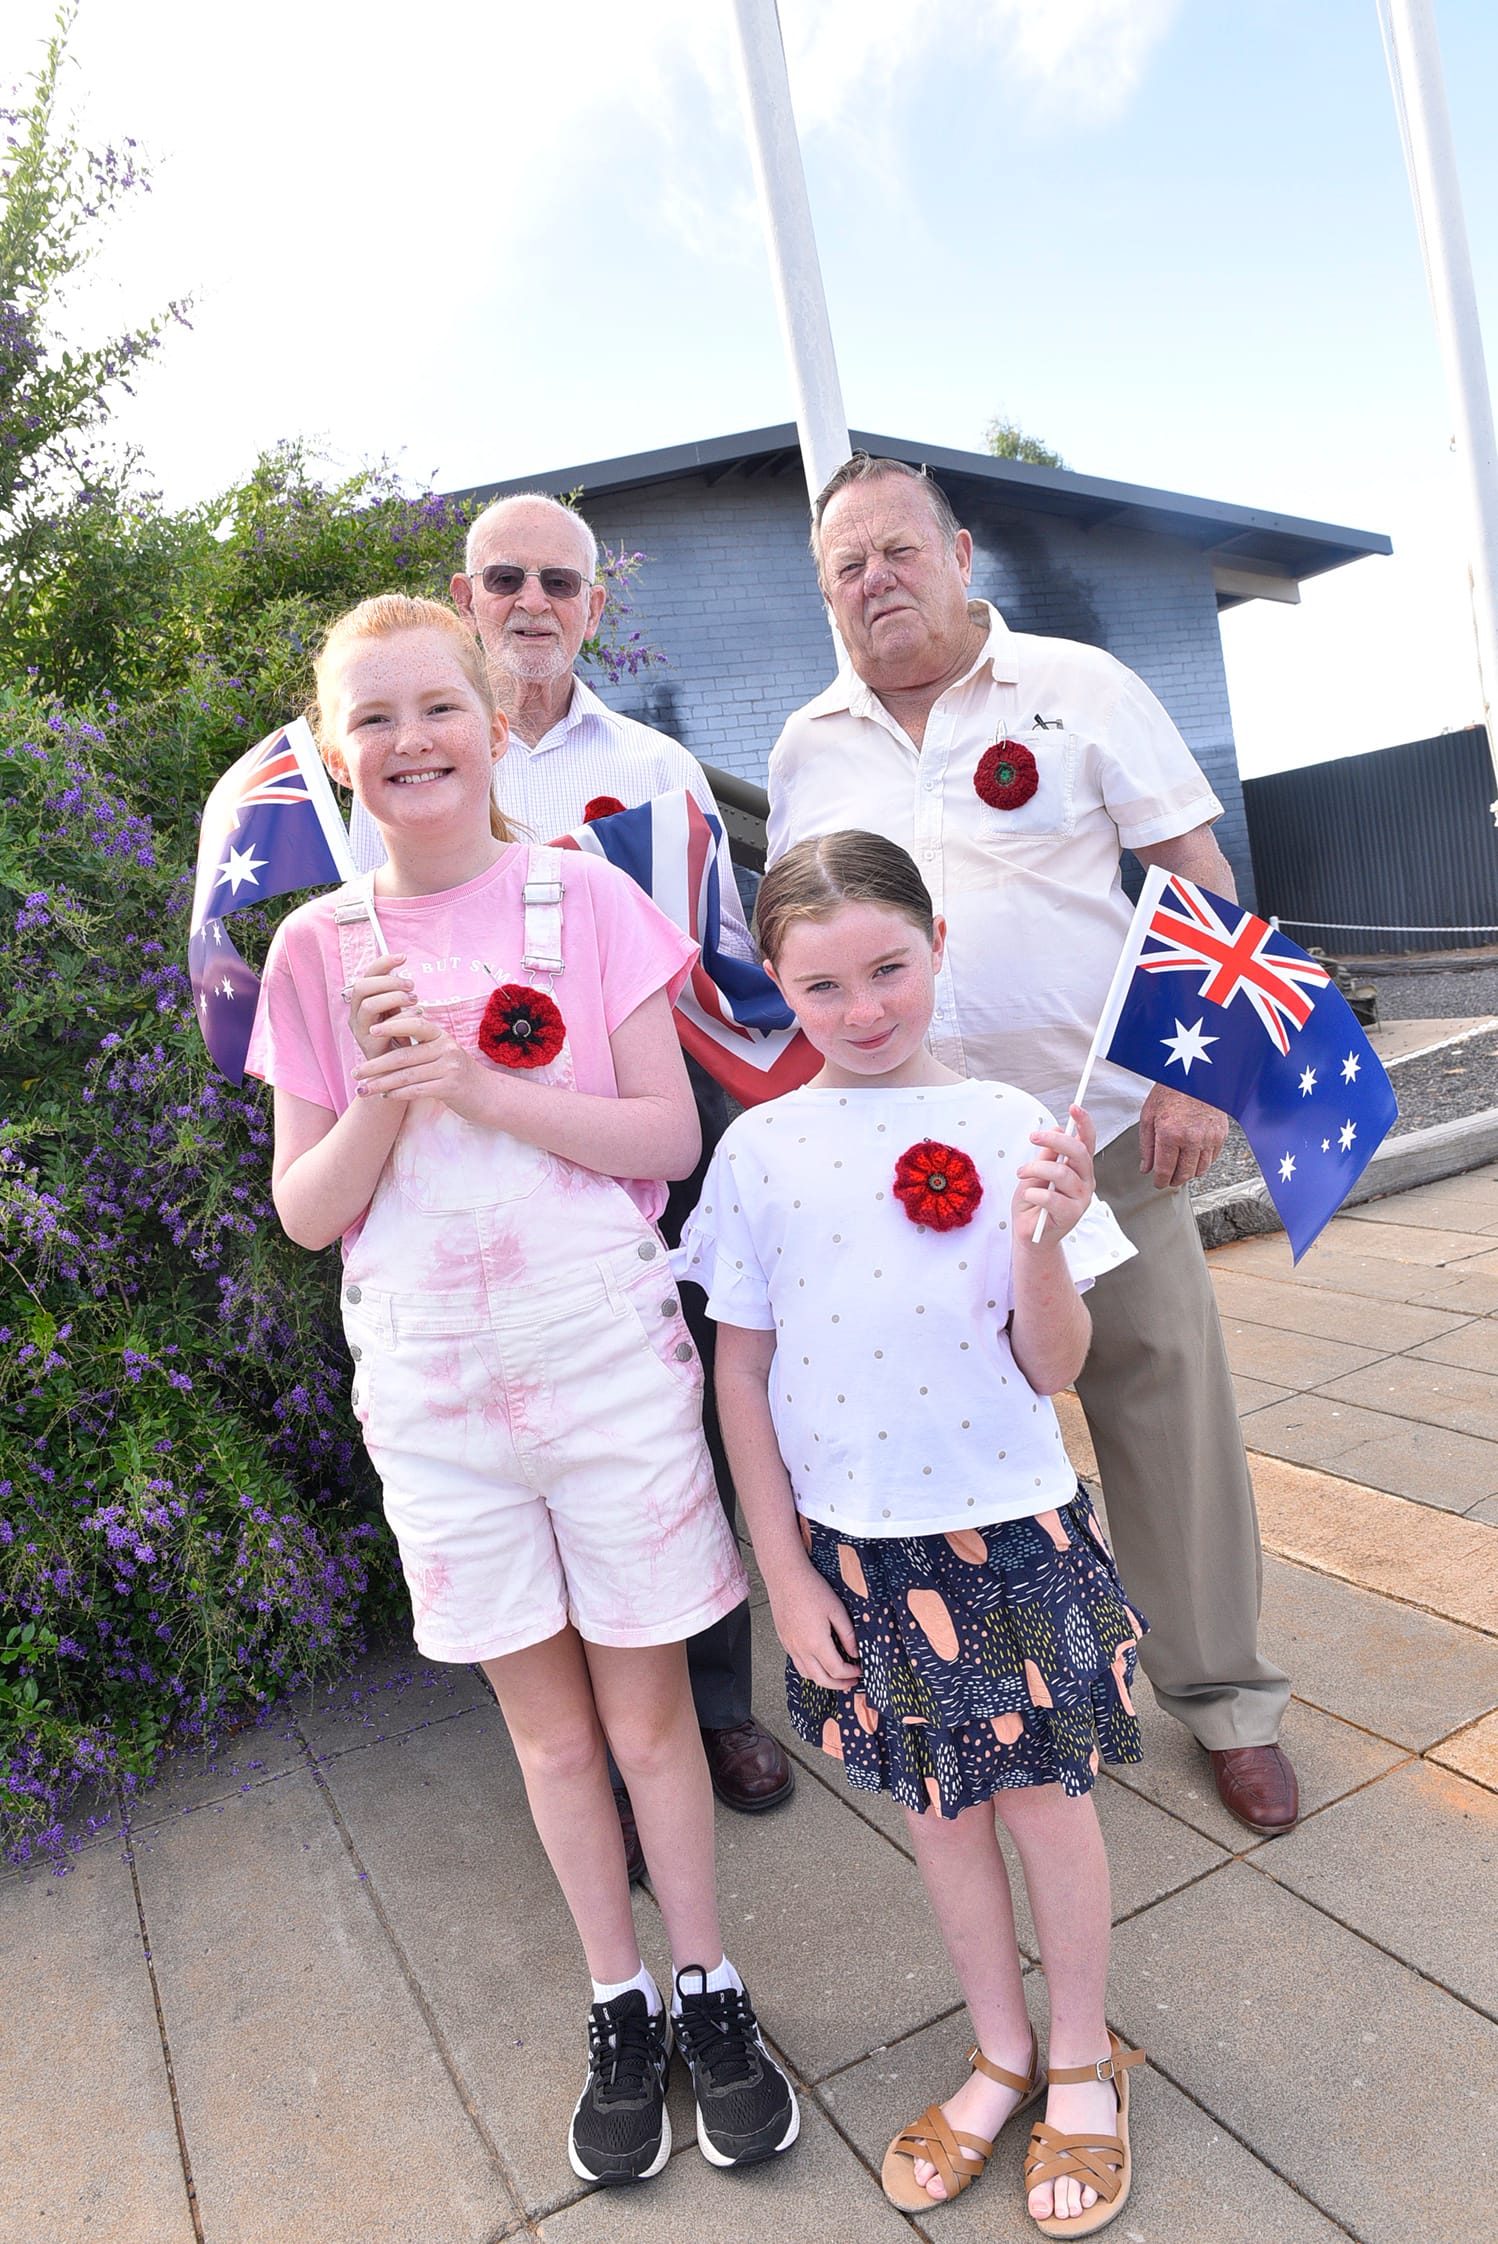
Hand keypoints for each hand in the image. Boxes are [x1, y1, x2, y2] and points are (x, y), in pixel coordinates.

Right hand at [345, 952, 417, 1062]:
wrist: (400, 1070)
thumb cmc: (400, 1037)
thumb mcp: (399, 1012)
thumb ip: (398, 996)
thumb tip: (407, 978)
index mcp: (363, 1001)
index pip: (367, 975)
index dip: (383, 963)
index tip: (403, 957)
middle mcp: (356, 1013)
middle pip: (362, 986)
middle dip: (389, 982)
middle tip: (411, 986)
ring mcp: (360, 1030)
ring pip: (368, 1004)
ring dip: (394, 998)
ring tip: (415, 1000)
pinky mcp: (368, 1045)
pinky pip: (381, 1026)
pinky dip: (401, 1018)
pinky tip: (417, 1016)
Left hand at [350, 1009, 487, 1116]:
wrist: (488, 1095)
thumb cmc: (458, 1074)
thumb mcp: (443, 1053)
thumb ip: (420, 1047)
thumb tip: (387, 1043)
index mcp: (441, 1036)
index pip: (414, 1024)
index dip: (391, 1026)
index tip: (369, 1031)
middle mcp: (446, 1048)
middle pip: (403, 1055)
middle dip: (375, 1065)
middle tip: (355, 1072)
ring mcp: (449, 1068)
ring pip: (406, 1075)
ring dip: (381, 1084)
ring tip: (363, 1090)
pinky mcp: (450, 1087)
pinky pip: (417, 1090)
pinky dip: (398, 1094)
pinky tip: (386, 1097)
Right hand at [768, 1562, 861, 1691]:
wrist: (785, 1576)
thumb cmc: (810, 1588)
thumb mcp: (837, 1610)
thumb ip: (848, 1635)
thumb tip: (856, 1652)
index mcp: (816, 1642)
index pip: (836, 1670)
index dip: (850, 1674)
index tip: (859, 1670)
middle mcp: (801, 1648)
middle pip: (821, 1679)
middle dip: (838, 1684)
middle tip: (850, 1682)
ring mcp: (790, 1645)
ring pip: (806, 1674)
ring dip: (823, 1680)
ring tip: (835, 1677)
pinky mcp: (784, 1640)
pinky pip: (797, 1663)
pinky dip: (809, 1670)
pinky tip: (817, 1662)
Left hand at [1014, 1104, 1096, 1243]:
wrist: (1030, 1235)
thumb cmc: (1033, 1204)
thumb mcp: (1035, 1173)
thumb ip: (1047, 1155)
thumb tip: (1056, 1130)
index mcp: (1078, 1168)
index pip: (1087, 1142)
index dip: (1084, 1123)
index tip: (1074, 1107)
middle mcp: (1085, 1181)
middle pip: (1078, 1152)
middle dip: (1054, 1140)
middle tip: (1032, 1138)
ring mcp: (1081, 1199)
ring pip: (1061, 1173)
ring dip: (1035, 1169)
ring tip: (1021, 1174)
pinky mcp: (1072, 1215)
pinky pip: (1052, 1197)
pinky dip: (1034, 1193)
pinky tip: (1029, 1195)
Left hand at [1137, 1083, 1227, 1188]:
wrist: (1196, 1074)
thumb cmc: (1171, 1090)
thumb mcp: (1149, 1116)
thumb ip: (1146, 1145)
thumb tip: (1146, 1167)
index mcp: (1170, 1134)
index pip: (1165, 1171)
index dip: (1160, 1181)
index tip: (1158, 1183)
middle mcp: (1191, 1138)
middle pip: (1184, 1174)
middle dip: (1174, 1180)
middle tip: (1168, 1179)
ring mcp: (1209, 1137)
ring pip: (1200, 1170)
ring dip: (1189, 1173)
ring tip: (1180, 1169)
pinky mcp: (1221, 1134)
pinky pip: (1212, 1159)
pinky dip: (1202, 1162)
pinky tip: (1193, 1157)